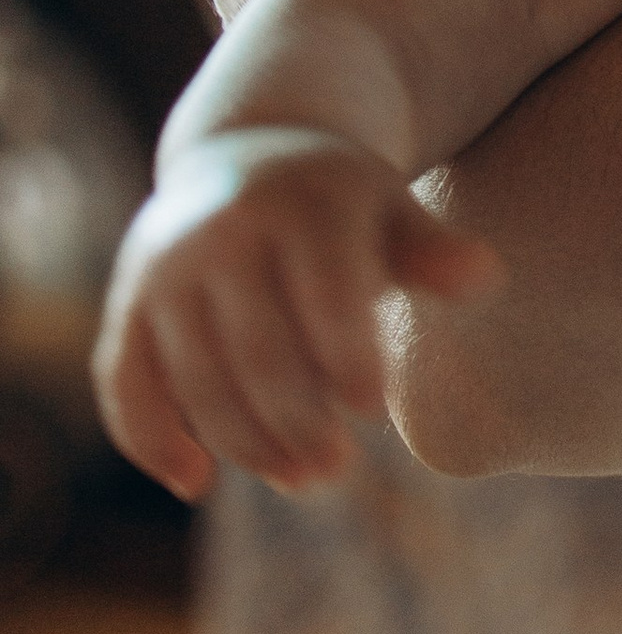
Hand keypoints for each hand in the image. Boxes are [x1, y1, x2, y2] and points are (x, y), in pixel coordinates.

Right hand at [94, 130, 500, 501]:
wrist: (245, 150)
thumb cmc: (338, 203)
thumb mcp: (390, 209)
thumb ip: (432, 250)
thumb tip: (485, 275)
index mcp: (299, 203)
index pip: (324, 292)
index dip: (346, 359)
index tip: (372, 410)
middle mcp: (220, 231)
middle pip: (257, 351)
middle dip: (297, 421)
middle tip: (335, 472)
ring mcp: (164, 268)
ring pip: (195, 378)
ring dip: (244, 443)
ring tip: (299, 479)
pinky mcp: (128, 304)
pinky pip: (125, 383)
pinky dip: (152, 440)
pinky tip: (196, 483)